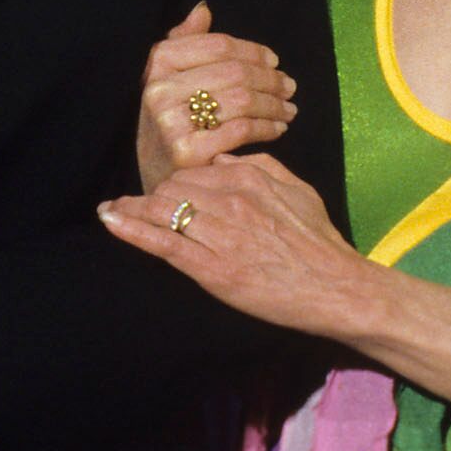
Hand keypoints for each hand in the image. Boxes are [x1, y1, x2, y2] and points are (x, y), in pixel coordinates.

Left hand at [98, 156, 377, 341]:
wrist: (338, 289)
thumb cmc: (319, 242)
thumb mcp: (297, 189)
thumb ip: (260, 165)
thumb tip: (223, 160)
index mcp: (249, 177)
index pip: (192, 171)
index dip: (176, 183)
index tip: (162, 192)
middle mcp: (230, 199)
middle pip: (171, 187)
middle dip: (155, 197)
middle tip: (139, 207)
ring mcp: (220, 234)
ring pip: (162, 209)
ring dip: (133, 209)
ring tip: (112, 210)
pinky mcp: (212, 268)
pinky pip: (163, 242)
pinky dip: (131, 228)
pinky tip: (111, 219)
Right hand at [135, 1, 296, 186]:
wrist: (161, 185)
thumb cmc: (173, 125)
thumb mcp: (169, 80)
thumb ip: (185, 42)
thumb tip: (204, 9)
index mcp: (158, 64)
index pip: (218, 45)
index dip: (253, 51)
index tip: (274, 61)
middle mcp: (159, 90)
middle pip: (234, 71)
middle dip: (270, 78)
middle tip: (290, 87)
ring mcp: (171, 122)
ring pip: (242, 99)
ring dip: (274, 103)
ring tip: (289, 108)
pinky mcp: (188, 152)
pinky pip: (243, 129)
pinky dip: (268, 126)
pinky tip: (278, 127)